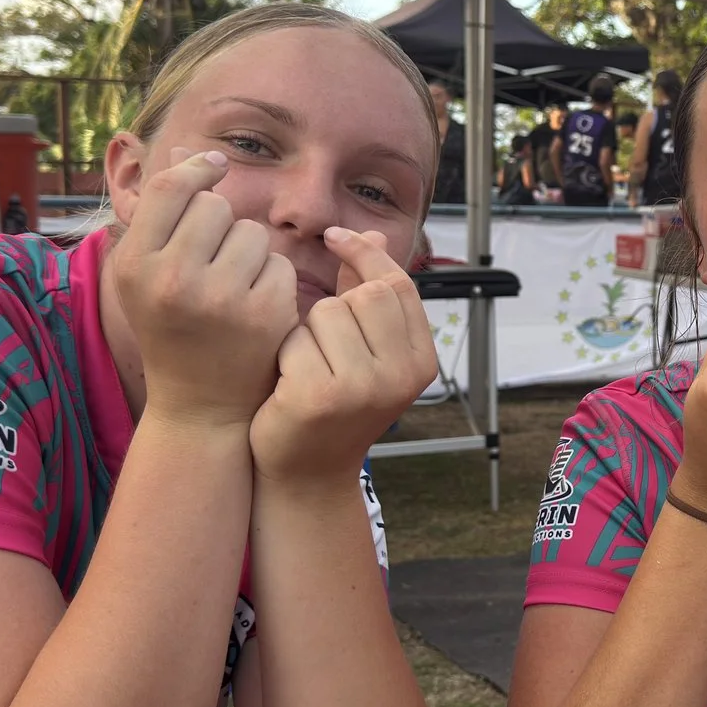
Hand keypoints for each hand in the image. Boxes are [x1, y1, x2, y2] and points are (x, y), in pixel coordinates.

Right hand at [110, 149, 296, 429]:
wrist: (200, 404)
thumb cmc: (170, 326)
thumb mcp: (144, 273)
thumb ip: (161, 212)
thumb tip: (188, 149)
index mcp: (135, 265)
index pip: (172, 188)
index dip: (198, 168)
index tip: (215, 165)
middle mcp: (173, 280)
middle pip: (215, 206)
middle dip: (220, 225)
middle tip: (210, 264)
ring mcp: (221, 299)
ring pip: (252, 232)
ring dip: (248, 252)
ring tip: (230, 287)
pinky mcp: (264, 315)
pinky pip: (278, 263)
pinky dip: (272, 280)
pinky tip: (254, 309)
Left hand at [250, 228, 440, 485]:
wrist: (305, 473)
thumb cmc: (331, 402)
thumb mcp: (363, 350)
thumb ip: (366, 294)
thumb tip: (372, 233)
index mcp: (421, 362)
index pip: (399, 285)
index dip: (365, 253)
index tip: (335, 237)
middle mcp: (402, 376)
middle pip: (367, 293)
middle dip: (335, 304)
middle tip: (322, 341)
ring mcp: (363, 388)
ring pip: (328, 313)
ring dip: (306, 331)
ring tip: (306, 367)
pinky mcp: (320, 396)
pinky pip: (296, 340)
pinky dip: (284, 354)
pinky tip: (286, 384)